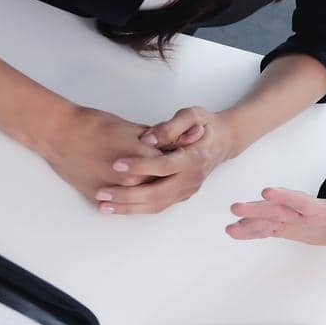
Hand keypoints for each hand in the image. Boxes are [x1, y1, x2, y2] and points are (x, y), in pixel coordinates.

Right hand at [36, 105, 163, 205]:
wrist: (60, 133)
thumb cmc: (92, 126)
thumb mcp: (130, 127)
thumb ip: (152, 140)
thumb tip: (168, 145)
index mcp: (144, 158)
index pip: (170, 166)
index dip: (174, 162)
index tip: (176, 161)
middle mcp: (132, 179)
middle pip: (159, 185)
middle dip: (164, 179)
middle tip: (165, 176)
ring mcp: (115, 191)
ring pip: (139, 198)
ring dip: (145, 192)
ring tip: (146, 184)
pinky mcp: (99, 198)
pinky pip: (119, 204)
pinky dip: (125, 199)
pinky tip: (128, 192)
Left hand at [91, 106, 234, 214]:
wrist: (223, 141)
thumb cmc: (205, 125)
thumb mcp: (192, 115)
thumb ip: (170, 126)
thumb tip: (148, 139)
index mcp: (195, 158)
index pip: (164, 166)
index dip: (139, 166)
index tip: (116, 164)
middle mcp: (191, 179)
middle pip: (157, 193)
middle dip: (127, 195)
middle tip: (102, 192)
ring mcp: (187, 190)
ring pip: (156, 205)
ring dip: (129, 207)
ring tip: (104, 205)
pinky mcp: (180, 196)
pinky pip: (157, 206)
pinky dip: (136, 209)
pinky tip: (118, 207)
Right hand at [227, 187, 325, 254]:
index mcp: (320, 210)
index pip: (302, 202)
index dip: (286, 197)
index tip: (268, 191)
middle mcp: (302, 212)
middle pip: (279, 208)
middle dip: (259, 208)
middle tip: (237, 207)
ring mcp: (291, 219)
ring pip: (268, 218)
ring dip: (250, 220)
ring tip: (230, 224)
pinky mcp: (286, 228)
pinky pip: (266, 229)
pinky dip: (250, 231)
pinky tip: (234, 232)